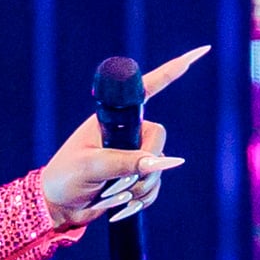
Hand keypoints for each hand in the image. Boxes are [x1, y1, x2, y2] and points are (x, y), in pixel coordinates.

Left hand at [40, 45, 208, 230]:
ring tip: (110, 195)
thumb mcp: (92, 167)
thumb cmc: (66, 178)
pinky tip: (120, 207)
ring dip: (139, 188)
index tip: (201, 52)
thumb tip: (162, 162)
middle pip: (158, 140)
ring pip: (159, 168)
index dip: (173, 71)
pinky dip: (142, 200)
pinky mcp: (136, 176)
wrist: (58, 206)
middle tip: (116, 184)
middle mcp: (127, 132)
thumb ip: (126, 162)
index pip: (148, 90)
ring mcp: (134, 154)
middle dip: (144, 167)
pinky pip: (155, 186)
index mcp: (113, 119)